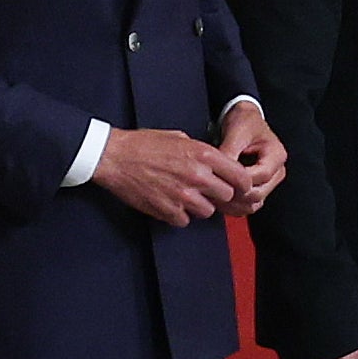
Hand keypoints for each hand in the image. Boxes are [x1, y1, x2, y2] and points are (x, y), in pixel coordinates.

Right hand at [92, 126, 250, 225]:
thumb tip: (216, 164)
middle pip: (226, 196)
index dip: (242, 183)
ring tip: (183, 194)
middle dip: (218, 194)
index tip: (239, 186)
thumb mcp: (179, 138)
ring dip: (199, 206)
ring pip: (207, 211)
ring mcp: (183, 196)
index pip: (240, 176)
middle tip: (206, 190)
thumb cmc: (144, 144)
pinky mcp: (168, 211)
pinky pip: (185, 220)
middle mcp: (197, 176)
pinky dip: (179, 214)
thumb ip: (201, 152)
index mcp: (203, 155)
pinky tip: (169, 201)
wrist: (115, 157)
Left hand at [218, 102, 286, 214]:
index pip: (261, 176)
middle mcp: (277, 172)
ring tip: (213, 196)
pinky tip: (218, 200)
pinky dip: (233, 206)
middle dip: (234, 194)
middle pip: (258, 194)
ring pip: (253, 204)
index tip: (219, 177)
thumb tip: (218, 172)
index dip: (240, 180)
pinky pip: (248, 206)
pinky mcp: (258, 190)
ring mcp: (269, 183)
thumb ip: (229, 151)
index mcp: (277, 155)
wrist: (244, 122)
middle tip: (212, 189)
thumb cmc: (243, 123)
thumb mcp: (236, 132)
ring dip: (233, 204)